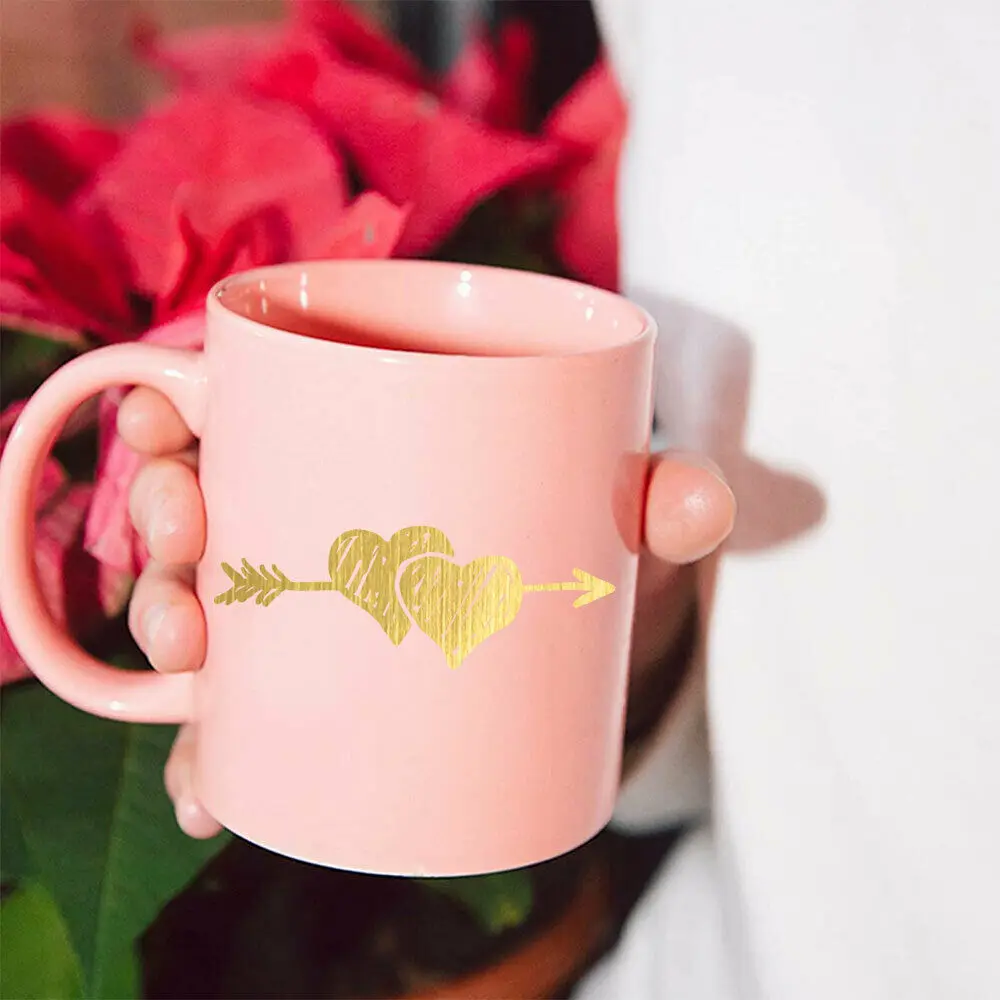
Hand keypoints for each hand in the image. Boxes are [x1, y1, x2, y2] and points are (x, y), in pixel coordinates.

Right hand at [120, 389, 735, 837]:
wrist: (596, 631)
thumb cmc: (583, 538)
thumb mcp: (615, 505)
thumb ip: (665, 494)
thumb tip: (697, 502)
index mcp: (354, 442)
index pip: (235, 409)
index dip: (170, 410)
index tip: (160, 421)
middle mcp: (311, 520)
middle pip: (198, 504)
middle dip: (159, 517)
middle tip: (187, 536)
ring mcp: (307, 609)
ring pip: (200, 607)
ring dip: (163, 627)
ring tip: (190, 653)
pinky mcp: (321, 694)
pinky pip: (243, 720)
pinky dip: (209, 754)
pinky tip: (207, 788)